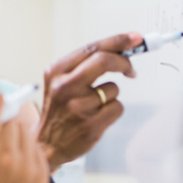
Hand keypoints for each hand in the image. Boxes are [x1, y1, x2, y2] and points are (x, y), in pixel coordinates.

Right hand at [38, 32, 141, 170]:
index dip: (117, 41)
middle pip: (104, 60)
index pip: (91, 48)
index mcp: (56, 71)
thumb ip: (85, 65)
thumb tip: (121, 49)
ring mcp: (78, 106)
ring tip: (95, 105)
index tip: (136, 38)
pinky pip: (118, 107)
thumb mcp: (60, 82)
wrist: (46, 144)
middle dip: (124, 62)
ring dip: (111, 95)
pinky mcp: (91, 124)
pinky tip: (98, 116)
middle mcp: (64, 86)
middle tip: (131, 70)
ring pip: (114, 88)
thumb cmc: (59, 110)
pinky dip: (113, 110)